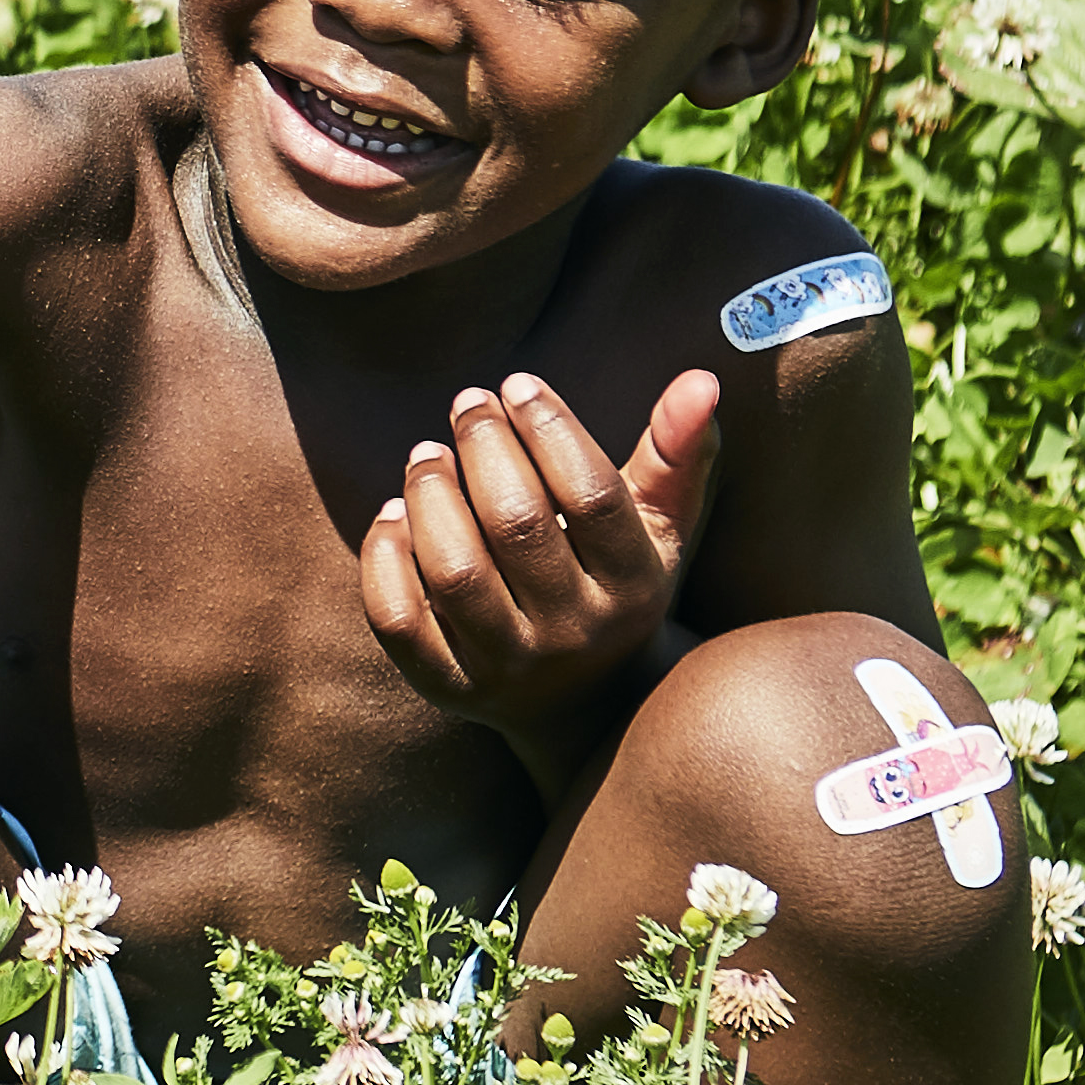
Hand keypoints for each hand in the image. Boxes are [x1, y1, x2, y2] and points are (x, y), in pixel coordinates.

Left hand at [361, 364, 720, 730]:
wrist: (585, 704)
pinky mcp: (448, 687)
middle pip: (518, 524)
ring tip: (428, 453)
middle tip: (468, 403)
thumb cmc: (616, 583)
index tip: (518, 384)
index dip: (550, 428)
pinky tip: (395, 513)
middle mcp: (574, 634)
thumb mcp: (658, 528)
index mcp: (633, 587)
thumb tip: (699, 380)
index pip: (593, 496)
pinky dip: (385, 555)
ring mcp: (508, 668)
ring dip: (430, 494)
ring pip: (455, 572)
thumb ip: (677, 455)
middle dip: (483, 446)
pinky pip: (398, 618)